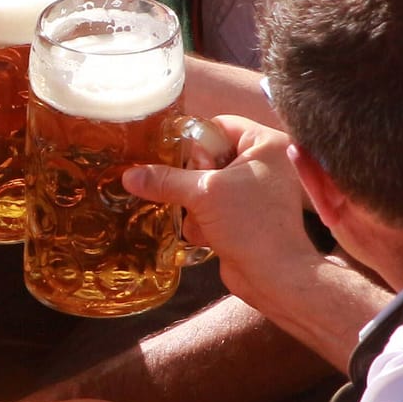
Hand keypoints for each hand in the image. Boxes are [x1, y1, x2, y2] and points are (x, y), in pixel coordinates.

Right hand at [123, 116, 317, 309]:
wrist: (273, 276)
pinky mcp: (246, 216)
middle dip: (193, 181)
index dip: (195, 140)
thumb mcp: (202, 194)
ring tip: (201, 218)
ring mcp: (256, 192)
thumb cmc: (249, 223)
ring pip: (207, 186)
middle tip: (191, 193)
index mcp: (266, 144)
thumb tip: (129, 175)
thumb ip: (165, 180)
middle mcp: (265, 163)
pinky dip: (205, 221)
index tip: (174, 157)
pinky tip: (206, 235)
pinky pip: (213, 208)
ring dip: (196, 206)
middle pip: (209, 157)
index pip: (220, 125)